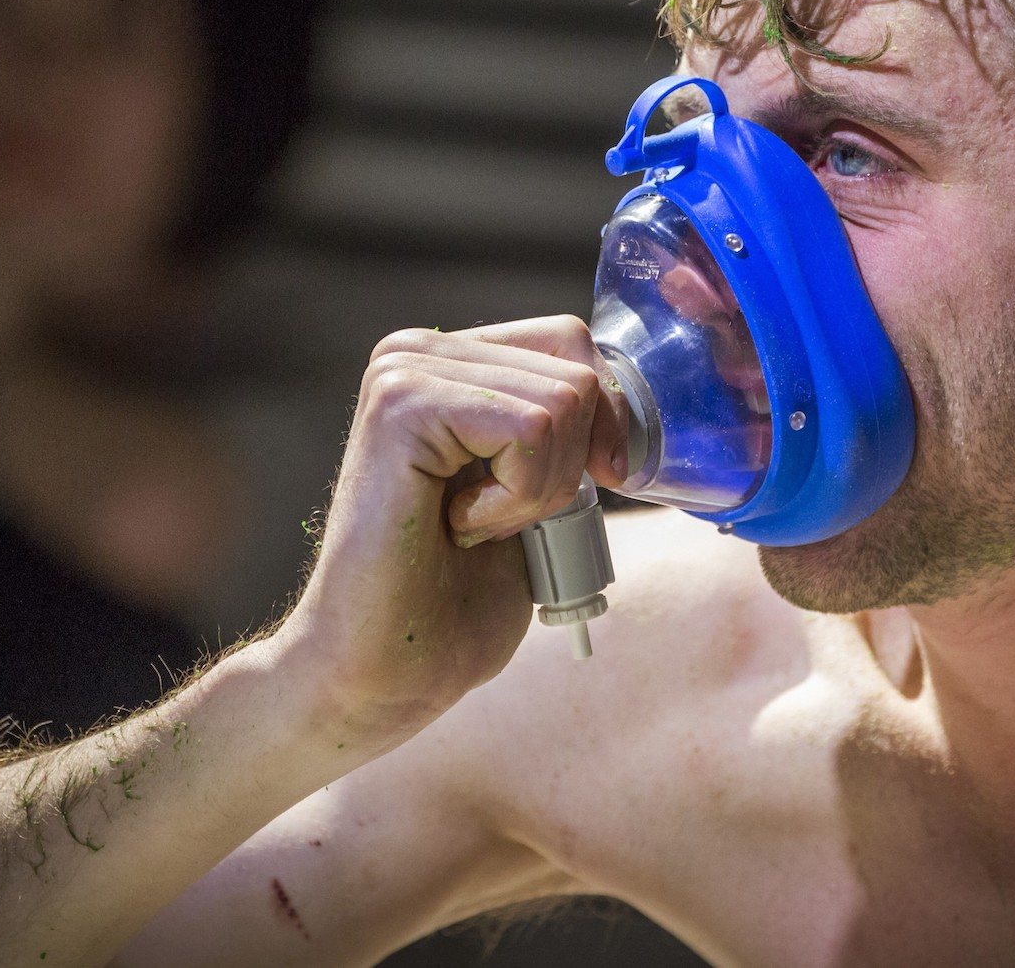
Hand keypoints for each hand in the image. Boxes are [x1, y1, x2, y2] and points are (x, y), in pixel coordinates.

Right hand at [274, 316, 629, 742]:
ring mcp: (403, 372)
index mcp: (446, 363)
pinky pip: (532, 428)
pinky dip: (518, 498)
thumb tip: (627, 402)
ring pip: (563, 402)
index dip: (601, 426)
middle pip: (577, 372)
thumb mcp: (537, 495)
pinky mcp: (401, 406)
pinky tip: (457, 527)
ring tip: (468, 528)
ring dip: (538, 492)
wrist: (387, 671)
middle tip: (490, 525)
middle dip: (566, 471)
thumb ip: (568, 433)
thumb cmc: (453, 600)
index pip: (571, 344)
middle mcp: (417, 352)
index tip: (567, 498)